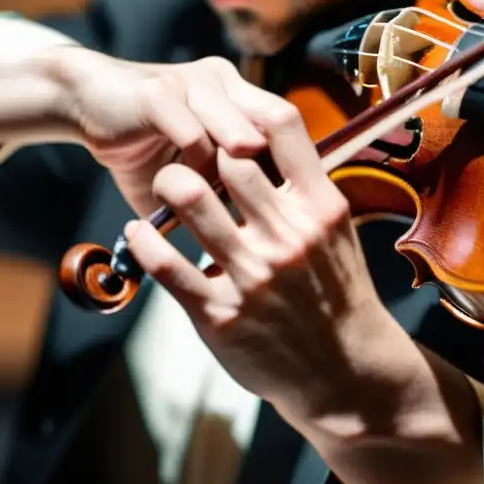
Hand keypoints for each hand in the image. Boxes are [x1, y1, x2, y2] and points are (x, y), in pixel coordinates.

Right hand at [61, 51, 276, 216]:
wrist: (87, 101)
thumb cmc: (142, 143)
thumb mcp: (191, 167)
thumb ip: (221, 187)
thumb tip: (257, 236)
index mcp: (236, 93)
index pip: (284, 124)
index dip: (293, 166)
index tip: (292, 210)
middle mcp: (221, 80)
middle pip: (271, 123)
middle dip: (275, 172)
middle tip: (277, 216)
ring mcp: (191, 82)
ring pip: (235, 127)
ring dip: (238, 173)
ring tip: (242, 208)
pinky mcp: (158, 93)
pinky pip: (190, 132)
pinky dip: (196, 166)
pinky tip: (196, 194)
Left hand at [112, 80, 432, 435]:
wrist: (345, 371)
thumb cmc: (336, 292)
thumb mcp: (334, 232)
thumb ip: (302, 186)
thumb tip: (261, 136)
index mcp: (320, 207)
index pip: (283, 127)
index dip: (246, 112)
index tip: (227, 121)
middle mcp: (288, 236)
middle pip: (227, 157)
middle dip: (200, 146)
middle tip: (184, 151)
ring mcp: (253, 276)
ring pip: (188, 198)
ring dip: (167, 183)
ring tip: (163, 185)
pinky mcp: (219, 314)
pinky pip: (164, 263)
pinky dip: (142, 240)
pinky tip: (138, 231)